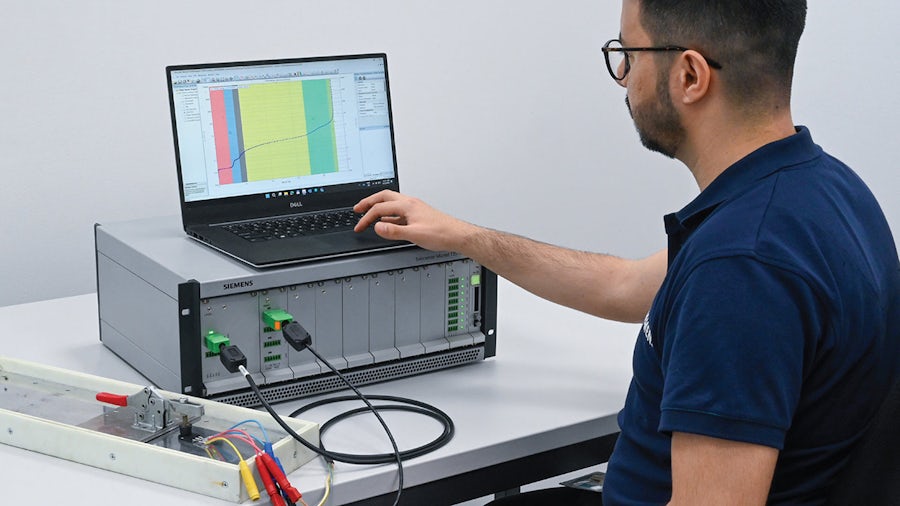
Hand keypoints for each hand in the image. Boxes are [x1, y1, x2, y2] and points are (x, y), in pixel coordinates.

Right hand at [353, 190, 477, 251]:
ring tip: (368, 213)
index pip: (381, 208)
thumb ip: (394, 231)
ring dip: (378, 207)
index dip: (367, 217)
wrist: (457, 235)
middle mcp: (410, 203)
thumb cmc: (441, 233)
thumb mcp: (414, 234)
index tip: (360, 226)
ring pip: (391, 203)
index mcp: (408, 205)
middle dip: (368, 203)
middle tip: (358, 209)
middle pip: (384, 197)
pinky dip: (388, 216)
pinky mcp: (417, 215)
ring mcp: (414, 208)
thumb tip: (377, 227)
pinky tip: (387, 223)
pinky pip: (398, 212)